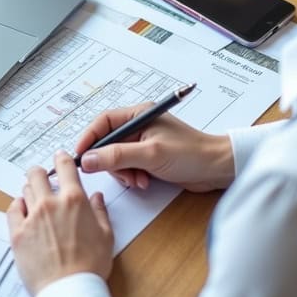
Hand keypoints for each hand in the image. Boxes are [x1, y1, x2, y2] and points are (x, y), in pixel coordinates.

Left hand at [7, 151, 113, 296]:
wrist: (70, 289)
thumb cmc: (90, 266)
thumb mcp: (106, 235)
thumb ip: (100, 212)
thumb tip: (96, 198)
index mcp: (74, 200)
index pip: (64, 167)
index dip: (61, 158)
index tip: (59, 156)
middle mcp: (51, 203)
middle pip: (36, 174)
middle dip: (39, 173)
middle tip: (42, 179)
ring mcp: (32, 217)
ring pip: (25, 190)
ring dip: (30, 191)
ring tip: (36, 201)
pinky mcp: (17, 233)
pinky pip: (12, 210)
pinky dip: (17, 207)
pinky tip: (23, 211)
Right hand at [75, 103, 234, 192]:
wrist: (217, 169)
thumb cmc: (190, 154)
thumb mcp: (150, 154)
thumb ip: (117, 156)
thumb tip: (87, 159)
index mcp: (139, 114)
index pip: (103, 122)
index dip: (89, 138)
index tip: (79, 156)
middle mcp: (139, 126)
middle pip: (107, 142)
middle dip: (110, 162)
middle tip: (120, 174)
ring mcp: (144, 143)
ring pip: (116, 158)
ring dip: (123, 172)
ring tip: (139, 180)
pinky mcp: (149, 158)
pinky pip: (128, 167)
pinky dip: (132, 177)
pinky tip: (145, 182)